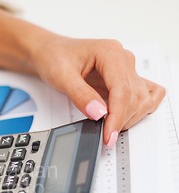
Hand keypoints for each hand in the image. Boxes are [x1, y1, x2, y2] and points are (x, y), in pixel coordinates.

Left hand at [30, 36, 165, 145]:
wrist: (51, 52)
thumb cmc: (55, 57)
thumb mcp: (61, 76)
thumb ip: (80, 94)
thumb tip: (98, 113)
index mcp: (110, 53)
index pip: (122, 89)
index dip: (117, 115)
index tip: (108, 134)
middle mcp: (123, 59)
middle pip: (135, 96)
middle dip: (120, 119)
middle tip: (103, 133)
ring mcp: (126, 69)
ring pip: (143, 98)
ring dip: (129, 117)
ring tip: (108, 126)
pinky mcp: (126, 79)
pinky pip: (148, 93)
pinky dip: (140, 108)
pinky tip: (124, 116)